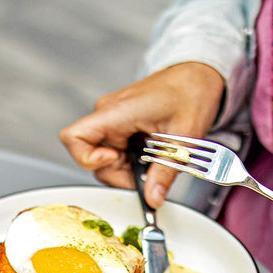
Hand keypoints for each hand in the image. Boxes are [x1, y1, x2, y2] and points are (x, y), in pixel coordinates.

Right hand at [59, 62, 224, 207]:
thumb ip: (165, 171)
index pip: (74, 138)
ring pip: (106, 160)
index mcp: (116, 112)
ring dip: (129, 169)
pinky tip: (153, 154)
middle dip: (120, 174)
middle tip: (149, 175)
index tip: (115, 162)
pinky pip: (117, 152)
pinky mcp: (120, 126)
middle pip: (92, 158)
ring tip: (156, 161)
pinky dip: (134, 161)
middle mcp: (108, 115)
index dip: (87, 159)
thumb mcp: (184, 137)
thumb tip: (152, 198)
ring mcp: (113, 121)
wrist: (198, 74)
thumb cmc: (191, 91)